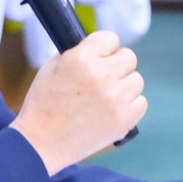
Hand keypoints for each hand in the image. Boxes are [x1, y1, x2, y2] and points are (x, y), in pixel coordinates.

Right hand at [10, 29, 146, 173]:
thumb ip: (79, 54)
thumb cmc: (43, 104)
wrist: (41, 143)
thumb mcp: (52, 68)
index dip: (104, 49)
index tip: (99, 59)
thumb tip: (101, 49)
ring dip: (124, 87)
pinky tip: (112, 111)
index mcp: (81, 58)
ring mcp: (115, 98)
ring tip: (105, 99)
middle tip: (102, 81)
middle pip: (129, 57)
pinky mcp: (124, 119)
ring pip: (136, 80)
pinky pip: (141, 102)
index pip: (110, 39)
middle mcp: (101, 75)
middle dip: (116, 67)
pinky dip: (130, 106)